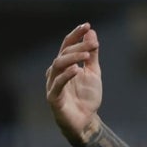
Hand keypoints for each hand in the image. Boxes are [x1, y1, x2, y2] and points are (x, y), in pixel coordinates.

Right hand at [45, 23, 101, 143]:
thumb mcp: (93, 73)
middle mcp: (55, 72)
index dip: (75, 35)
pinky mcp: (53, 98)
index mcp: (64, 65)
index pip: (67, 45)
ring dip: (72, 58)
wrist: (86, 121)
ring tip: (87, 55)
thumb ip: (92, 55)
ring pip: (57, 65)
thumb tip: (91, 32)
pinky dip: (66, 75)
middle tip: (94, 45)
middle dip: (79, 47)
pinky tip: (76, 70)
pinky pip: (57, 84)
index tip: (87, 25)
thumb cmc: (87, 97)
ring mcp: (53, 84)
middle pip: (64, 53)